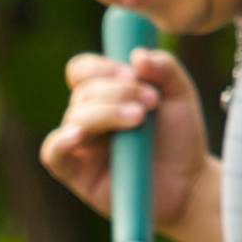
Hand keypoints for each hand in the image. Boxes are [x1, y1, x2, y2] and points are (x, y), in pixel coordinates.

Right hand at [40, 47, 216, 241]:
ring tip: (139, 120)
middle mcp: (88, 117)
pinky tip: (80, 136)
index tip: (132, 73)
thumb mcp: (181, 96)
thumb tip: (137, 56)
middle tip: (152, 102)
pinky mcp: (77, 173)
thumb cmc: (180, 140)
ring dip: (106, 112)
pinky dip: (61, 141)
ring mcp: (80, 145)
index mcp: (105, 95)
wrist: (189, 184)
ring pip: (74, 117)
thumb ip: (165, 68)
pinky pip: (52, 153)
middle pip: (83, 92)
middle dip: (117, 92)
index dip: (102, 67)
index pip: (83, 70)